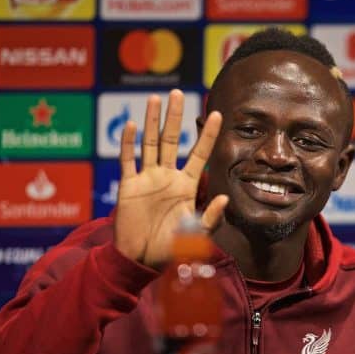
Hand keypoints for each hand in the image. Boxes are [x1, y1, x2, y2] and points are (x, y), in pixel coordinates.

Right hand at [113, 89, 227, 268]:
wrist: (141, 260)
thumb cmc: (171, 249)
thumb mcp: (196, 235)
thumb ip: (211, 217)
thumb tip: (226, 198)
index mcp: (186, 186)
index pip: (199, 154)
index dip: (206, 135)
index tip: (216, 114)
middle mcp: (167, 177)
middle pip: (172, 140)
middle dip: (175, 117)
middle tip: (179, 93)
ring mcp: (147, 179)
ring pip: (150, 144)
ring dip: (152, 122)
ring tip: (156, 98)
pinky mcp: (129, 186)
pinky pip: (128, 161)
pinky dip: (129, 144)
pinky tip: (133, 125)